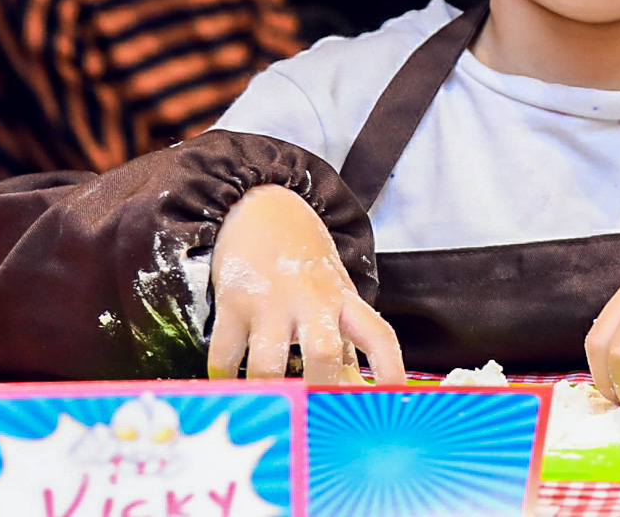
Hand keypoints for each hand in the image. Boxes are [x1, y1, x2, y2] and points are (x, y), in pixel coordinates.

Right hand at [208, 184, 404, 384]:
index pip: (379, 335)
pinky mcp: (232, 301)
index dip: (391, 370)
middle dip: (319, 391)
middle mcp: (309, 300)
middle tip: (313, 415)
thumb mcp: (332, 286)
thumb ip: (343, 333)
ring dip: (267, 391)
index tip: (395, 401)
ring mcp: (269, 301)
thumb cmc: (301, 256)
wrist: (262, 204)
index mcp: (342, 298)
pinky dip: (224, 377)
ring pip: (268, 365)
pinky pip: (225, 354)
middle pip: (323, 355)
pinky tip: (228, 382)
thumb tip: (350, 386)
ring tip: (267, 404)